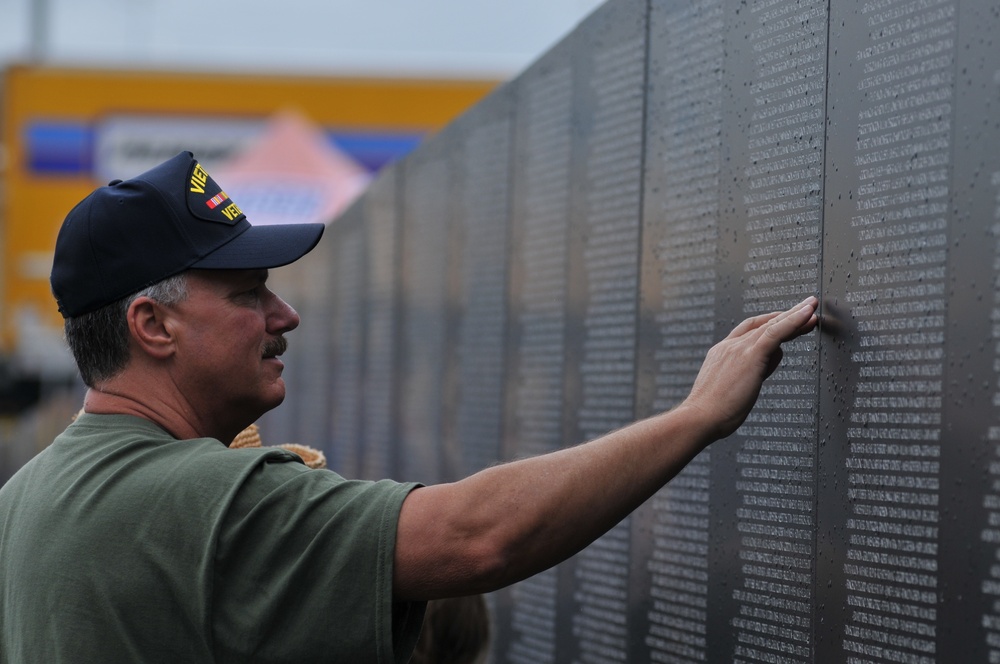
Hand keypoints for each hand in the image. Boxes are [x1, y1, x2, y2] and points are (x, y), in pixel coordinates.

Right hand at [682, 296, 818, 440]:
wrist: (700, 417)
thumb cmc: (714, 411)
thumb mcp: (734, 387)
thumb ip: (754, 370)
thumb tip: (773, 359)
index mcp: (722, 353)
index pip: (748, 331)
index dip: (768, 323)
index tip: (784, 319)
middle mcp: (730, 346)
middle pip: (763, 324)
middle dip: (786, 315)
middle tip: (806, 306)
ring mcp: (739, 348)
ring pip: (772, 325)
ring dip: (795, 314)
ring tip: (811, 308)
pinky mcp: (751, 354)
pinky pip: (777, 332)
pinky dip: (794, 320)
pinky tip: (808, 314)